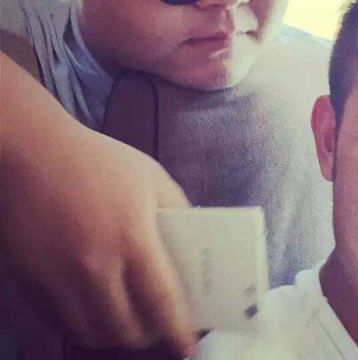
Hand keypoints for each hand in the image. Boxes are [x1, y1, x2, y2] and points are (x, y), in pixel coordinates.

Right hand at [0, 101, 196, 355]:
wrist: (33, 152)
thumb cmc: (100, 160)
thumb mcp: (151, 176)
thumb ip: (177, 209)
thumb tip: (192, 245)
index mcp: (131, 235)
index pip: (161, 300)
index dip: (177, 329)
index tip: (188, 346)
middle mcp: (94, 265)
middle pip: (125, 329)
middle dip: (148, 336)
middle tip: (160, 327)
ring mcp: (57, 278)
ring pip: (91, 334)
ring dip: (115, 336)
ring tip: (130, 322)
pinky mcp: (30, 282)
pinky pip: (62, 321)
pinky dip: (84, 324)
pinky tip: (96, 308)